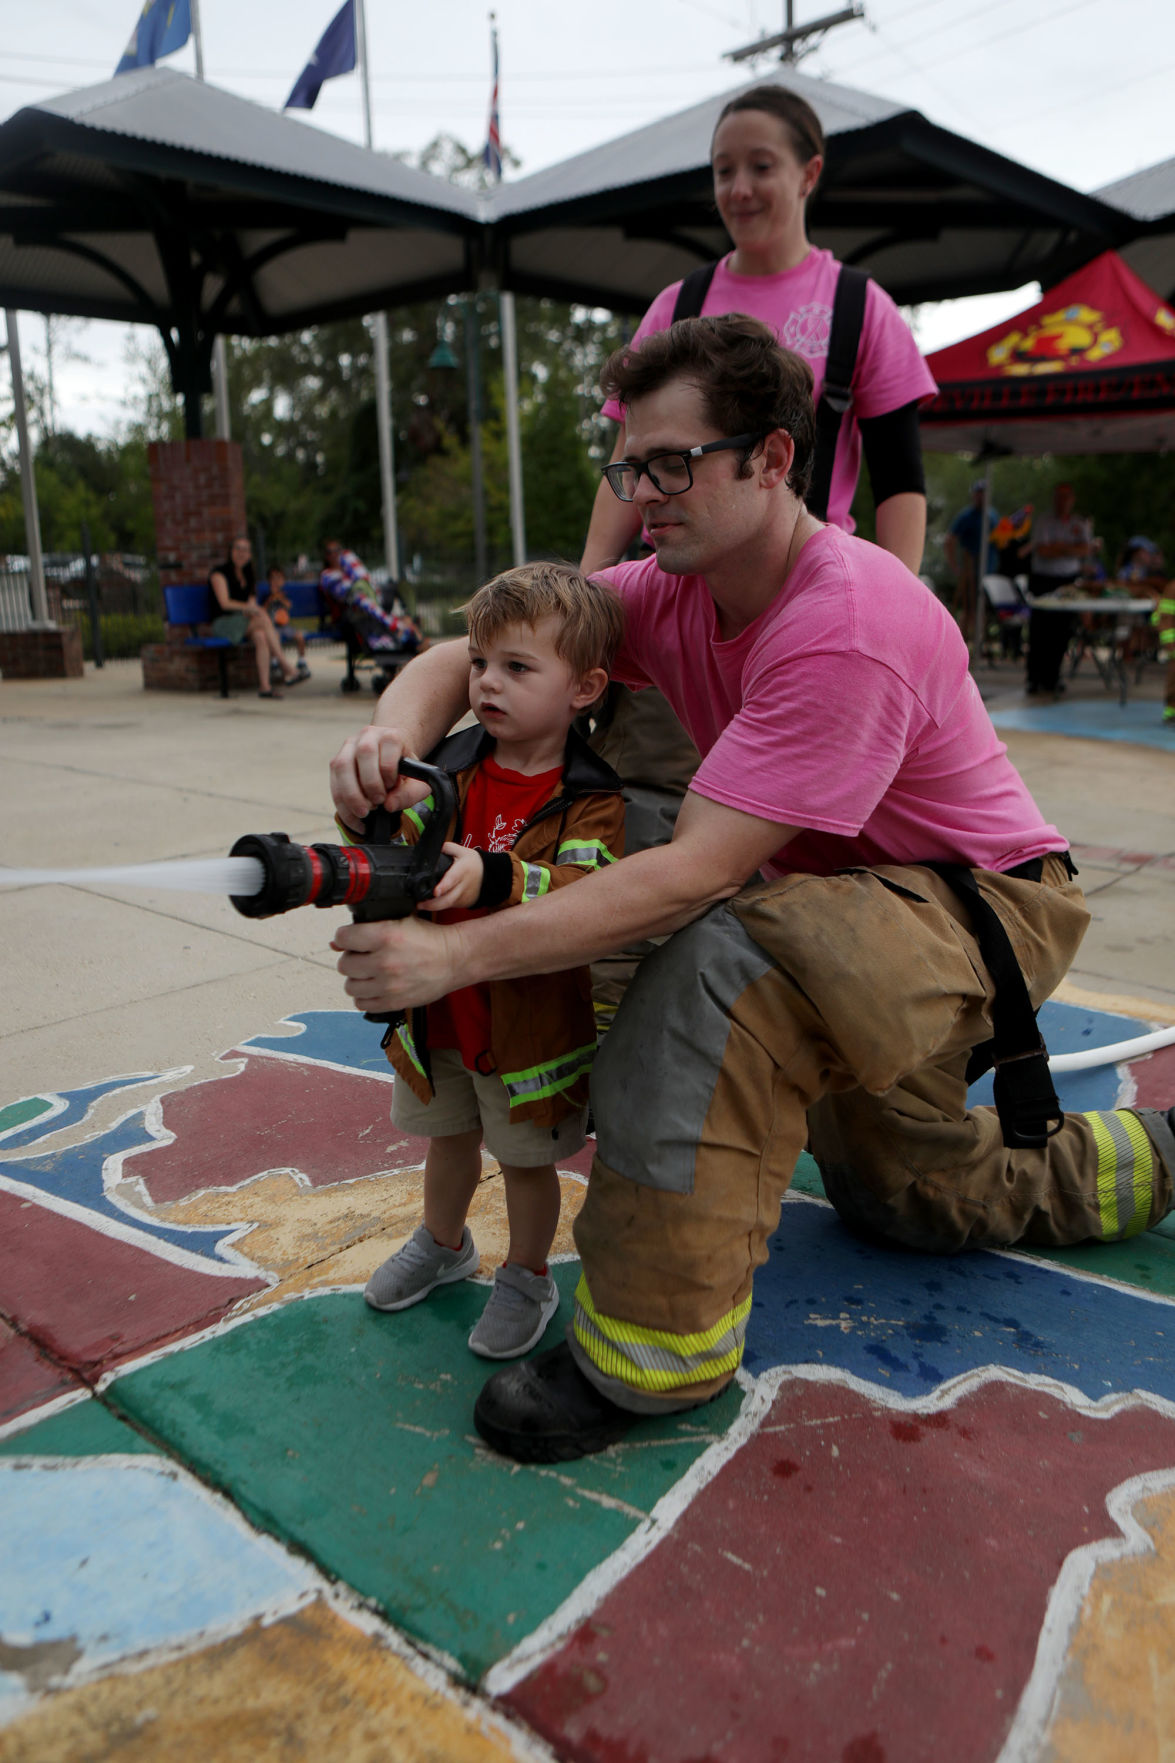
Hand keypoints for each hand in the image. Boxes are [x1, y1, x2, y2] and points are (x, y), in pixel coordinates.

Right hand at [329, 725, 430, 830]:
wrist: (391, 757)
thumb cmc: (404, 770)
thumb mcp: (417, 782)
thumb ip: (410, 794)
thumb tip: (389, 805)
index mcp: (391, 737)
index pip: (387, 756)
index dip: (388, 778)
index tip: (392, 788)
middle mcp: (368, 736)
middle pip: (363, 754)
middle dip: (369, 785)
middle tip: (377, 804)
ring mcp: (349, 747)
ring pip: (342, 766)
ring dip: (351, 795)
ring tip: (363, 812)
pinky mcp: (336, 761)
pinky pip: (334, 782)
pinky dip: (342, 804)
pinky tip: (354, 817)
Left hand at [331, 916, 460, 1012]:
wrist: (454, 959)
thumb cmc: (428, 939)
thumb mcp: (400, 921)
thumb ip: (368, 929)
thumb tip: (335, 943)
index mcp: (386, 936)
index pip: (343, 938)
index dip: (345, 937)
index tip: (351, 939)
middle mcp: (385, 962)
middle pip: (344, 965)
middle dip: (351, 958)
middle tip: (364, 956)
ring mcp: (389, 986)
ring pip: (350, 986)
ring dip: (357, 979)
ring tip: (370, 973)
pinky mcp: (393, 1003)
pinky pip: (362, 1004)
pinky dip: (365, 996)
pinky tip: (375, 986)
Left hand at [417, 843, 483, 911]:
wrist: (489, 876)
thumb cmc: (473, 863)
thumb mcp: (462, 851)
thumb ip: (446, 848)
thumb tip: (432, 849)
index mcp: (462, 870)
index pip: (452, 879)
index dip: (444, 886)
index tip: (436, 892)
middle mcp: (463, 886)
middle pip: (448, 899)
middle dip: (433, 904)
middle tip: (419, 904)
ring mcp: (463, 896)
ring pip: (448, 905)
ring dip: (433, 907)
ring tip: (421, 905)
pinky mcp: (462, 903)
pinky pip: (450, 906)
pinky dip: (440, 906)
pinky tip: (431, 904)